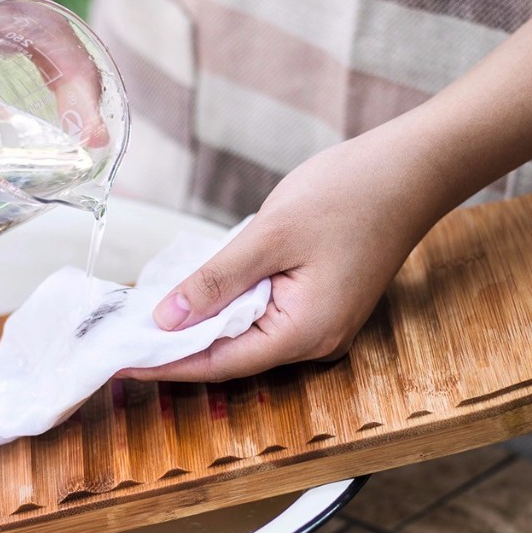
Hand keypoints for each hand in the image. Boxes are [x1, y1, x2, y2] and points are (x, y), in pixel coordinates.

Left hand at [121, 126, 446, 382]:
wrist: (413, 168)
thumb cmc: (350, 194)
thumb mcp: (269, 235)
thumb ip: (215, 282)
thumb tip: (164, 320)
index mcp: (304, 334)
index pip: (218, 364)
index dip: (164, 363)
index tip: (118, 361)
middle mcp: (316, 342)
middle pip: (231, 358)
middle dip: (177, 349)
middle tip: (120, 338)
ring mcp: (323, 325)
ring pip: (246, 338)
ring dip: (201, 329)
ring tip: (144, 319)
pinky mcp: (323, 304)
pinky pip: (264, 318)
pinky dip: (228, 310)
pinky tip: (195, 297)